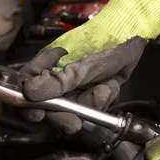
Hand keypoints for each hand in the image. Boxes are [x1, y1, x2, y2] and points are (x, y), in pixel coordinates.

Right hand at [21, 0, 159, 133]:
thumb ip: (57, 81)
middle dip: (64, 115)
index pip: (27, 92)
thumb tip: (29, 92)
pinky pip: (89, 110)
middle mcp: (56, 79)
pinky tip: (109, 87)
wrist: (132, 36)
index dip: (29, 105)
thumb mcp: (81, 65)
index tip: (39, 114)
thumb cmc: (103, 41)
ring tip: (102, 89)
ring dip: (89, 104)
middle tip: (74, 122)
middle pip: (49, 109)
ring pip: (72, 112)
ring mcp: (73, 88)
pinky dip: (101, 101)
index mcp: (45, 67)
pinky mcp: (89, 94)